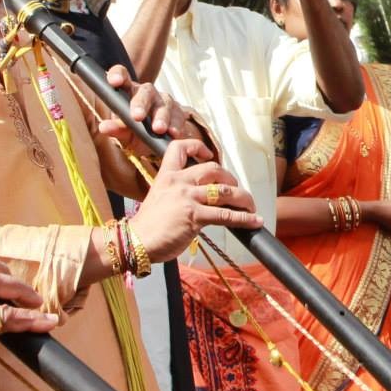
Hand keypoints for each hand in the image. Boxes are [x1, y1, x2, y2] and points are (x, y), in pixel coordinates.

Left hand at [97, 65, 211, 157]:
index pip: (122, 76)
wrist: (158, 142)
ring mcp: (164, 101)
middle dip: (141, 103)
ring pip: (164, 103)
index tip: (114, 82)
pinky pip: (178, 116)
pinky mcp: (178, 112)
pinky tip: (173, 133)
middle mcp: (147, 93)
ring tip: (158, 129)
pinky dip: (176, 125)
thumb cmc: (135, 131)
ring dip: (161, 116)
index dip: (118, 75)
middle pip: (145, 91)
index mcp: (128, 92)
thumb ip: (116, 129)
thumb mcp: (124, 132)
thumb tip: (103, 127)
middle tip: (137, 117)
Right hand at [127, 138, 263, 262]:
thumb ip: (177, 194)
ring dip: (243, 199)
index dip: (198, 147)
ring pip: (225, 191)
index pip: (180, 147)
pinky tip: (254, 221)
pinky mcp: (195, 216)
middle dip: (231, 179)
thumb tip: (201, 200)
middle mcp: (178, 183)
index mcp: (166, 176)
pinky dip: (244, 218)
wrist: (136, 242)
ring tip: (251, 207)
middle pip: (214, 169)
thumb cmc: (147, 227)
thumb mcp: (158, 199)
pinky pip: (226, 215)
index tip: (209, 155)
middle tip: (236, 191)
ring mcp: (187, 198)